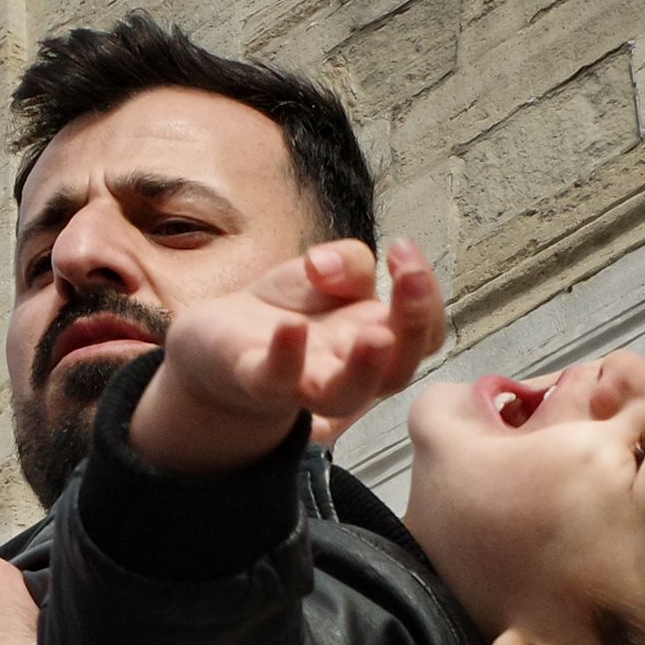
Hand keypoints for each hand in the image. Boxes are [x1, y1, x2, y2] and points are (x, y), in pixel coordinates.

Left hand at [138, 237, 444, 471]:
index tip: (401, 247)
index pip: (424, 333)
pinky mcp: (255, 382)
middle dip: (415, 324)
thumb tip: (330, 264)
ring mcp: (302, 383)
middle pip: (399, 371)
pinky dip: (287, 358)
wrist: (217, 340)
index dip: (426, 294)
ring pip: (345, 396)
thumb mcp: (328, 272)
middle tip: (409, 278)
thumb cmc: (287, 311)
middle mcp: (347, 370)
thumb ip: (349, 263)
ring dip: (366, 369)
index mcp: (374, 339)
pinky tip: (291, 327)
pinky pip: (276, 382)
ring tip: (376, 336)